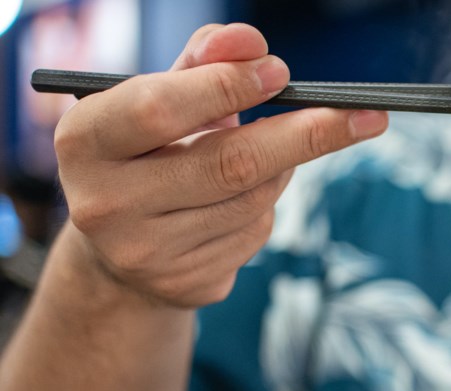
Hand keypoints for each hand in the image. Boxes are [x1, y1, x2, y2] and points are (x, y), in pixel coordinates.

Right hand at [54, 23, 387, 307]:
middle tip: (366, 115)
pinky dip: (265, 209)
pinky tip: (240, 201)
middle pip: (229, 164)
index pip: (160, 109)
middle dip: (306, 134)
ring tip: (275, 152)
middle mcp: (105, 204)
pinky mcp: (186, 287)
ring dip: (283, 169)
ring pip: (253, 201)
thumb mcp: (158, 99)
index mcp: (84, 142)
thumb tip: (251, 44)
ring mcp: (146, 255)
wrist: (118, 248)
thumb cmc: (147, 153)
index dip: (225, 88)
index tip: (280, 72)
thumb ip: (203, 63)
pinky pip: (254, 235)